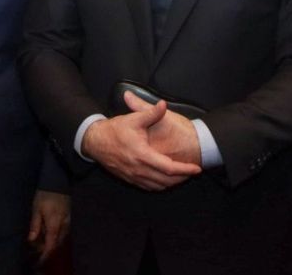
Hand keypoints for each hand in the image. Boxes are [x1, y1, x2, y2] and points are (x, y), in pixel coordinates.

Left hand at [28, 190, 69, 263]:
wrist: (58, 181)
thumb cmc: (45, 195)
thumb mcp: (36, 209)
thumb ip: (35, 225)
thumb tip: (31, 239)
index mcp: (54, 224)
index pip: (51, 245)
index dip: (45, 254)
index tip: (39, 259)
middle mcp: (63, 225)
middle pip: (56, 243)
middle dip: (47, 247)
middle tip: (37, 246)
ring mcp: (68, 221)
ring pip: (61, 238)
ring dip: (52, 241)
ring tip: (42, 238)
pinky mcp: (69, 217)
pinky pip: (64, 231)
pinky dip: (56, 235)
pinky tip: (50, 231)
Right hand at [81, 97, 201, 190]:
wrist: (95, 141)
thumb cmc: (114, 130)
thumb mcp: (133, 119)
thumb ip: (151, 113)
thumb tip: (164, 104)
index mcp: (142, 155)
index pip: (169, 168)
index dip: (185, 169)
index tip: (197, 168)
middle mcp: (138, 169)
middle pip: (166, 181)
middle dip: (182, 178)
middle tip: (193, 172)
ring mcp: (133, 177)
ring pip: (158, 186)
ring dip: (172, 183)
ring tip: (183, 176)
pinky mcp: (129, 179)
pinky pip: (149, 187)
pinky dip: (160, 185)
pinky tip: (166, 179)